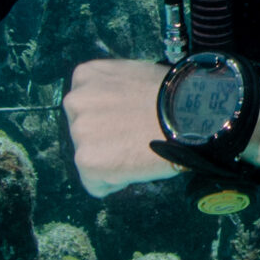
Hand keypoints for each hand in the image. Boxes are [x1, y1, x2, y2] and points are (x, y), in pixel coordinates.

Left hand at [64, 59, 179, 197]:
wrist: (186, 116)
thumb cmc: (172, 95)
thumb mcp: (136, 76)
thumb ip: (117, 90)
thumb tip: (121, 108)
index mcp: (85, 76)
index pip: (87, 105)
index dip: (111, 118)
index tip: (132, 121)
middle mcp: (74, 101)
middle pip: (85, 132)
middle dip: (107, 139)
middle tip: (136, 138)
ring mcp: (77, 132)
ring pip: (90, 158)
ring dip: (111, 160)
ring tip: (139, 152)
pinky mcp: (86, 161)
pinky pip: (96, 183)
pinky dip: (115, 182)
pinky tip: (135, 167)